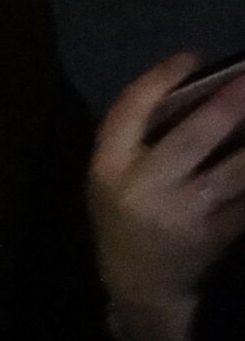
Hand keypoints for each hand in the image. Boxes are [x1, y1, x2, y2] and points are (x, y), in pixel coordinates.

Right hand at [88, 52, 244, 340]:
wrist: (138, 283)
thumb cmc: (126, 214)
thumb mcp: (112, 176)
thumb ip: (138, 138)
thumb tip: (198, 88)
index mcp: (108, 166)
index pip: (129, 111)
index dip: (159, 80)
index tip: (190, 57)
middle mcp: (143, 188)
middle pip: (192, 137)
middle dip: (228, 105)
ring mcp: (182, 214)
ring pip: (234, 172)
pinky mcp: (214, 237)